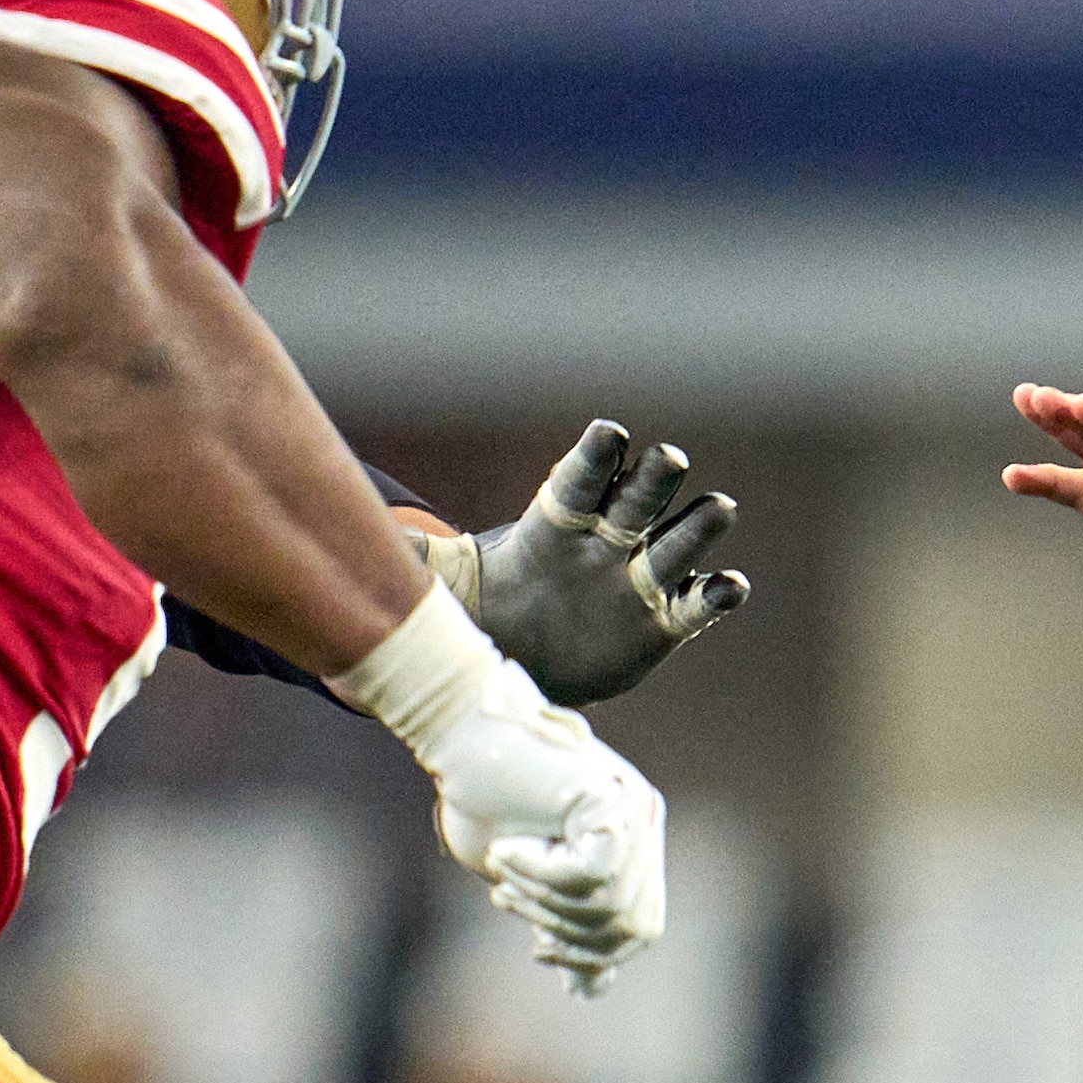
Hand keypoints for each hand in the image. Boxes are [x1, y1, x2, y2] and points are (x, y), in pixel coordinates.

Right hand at [421, 648, 667, 990]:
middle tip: (506, 900)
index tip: (537, 947)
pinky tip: (509, 849)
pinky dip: (542, 873)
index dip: (593, 952)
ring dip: (542, 898)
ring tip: (504, 868)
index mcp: (634, 844)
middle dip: (565, 931)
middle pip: (634, 926)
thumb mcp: (526, 883)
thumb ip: (566, 926)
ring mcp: (635, 809)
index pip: (641, 927)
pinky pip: (592, 874)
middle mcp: (644, 824)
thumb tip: (592, 991)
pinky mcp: (613, 798)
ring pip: (610, 905)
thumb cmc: (483, 801)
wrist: (455, 736)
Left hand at [427, 420, 746, 703]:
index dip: (596, 458)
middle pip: (639, 500)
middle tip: (668, 458)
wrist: (527, 650)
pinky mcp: (665, 621)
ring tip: (718, 509)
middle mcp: (609, 540)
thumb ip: (414, 552)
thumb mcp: (447, 576)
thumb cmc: (488, 601)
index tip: (611, 431)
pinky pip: (699, 604)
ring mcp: (641, 579)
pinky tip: (730, 587)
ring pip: (680, 543)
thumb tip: (351, 527)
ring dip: (700, 527)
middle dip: (654, 480)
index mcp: (558, 521)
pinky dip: (718, 595)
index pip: (581, 481)